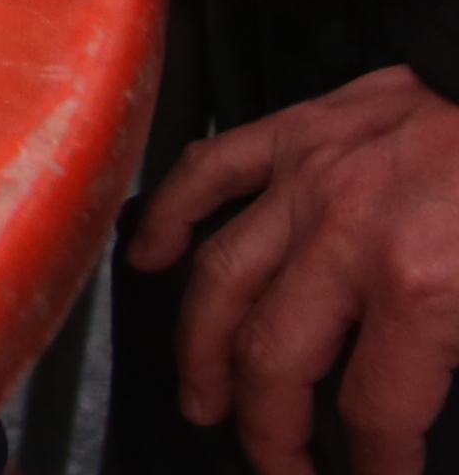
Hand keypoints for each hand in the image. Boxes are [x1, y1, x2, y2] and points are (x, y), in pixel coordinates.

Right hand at [137, 64, 458, 471]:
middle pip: (275, 357)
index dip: (376, 464)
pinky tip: (146, 256)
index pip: (373, 411)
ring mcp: (308, 178)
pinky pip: (210, 172)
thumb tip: (425, 419)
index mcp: (418, 288)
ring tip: (203, 400)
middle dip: (270, 429)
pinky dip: (169, 214)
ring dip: (203, 350)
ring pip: (222, 278)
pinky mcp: (297, 130)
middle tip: (277, 465)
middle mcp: (345, 236)